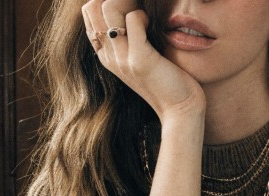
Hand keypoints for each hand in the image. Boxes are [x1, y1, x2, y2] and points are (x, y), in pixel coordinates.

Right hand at [81, 0, 205, 123]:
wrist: (180, 111)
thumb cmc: (166, 81)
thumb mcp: (140, 58)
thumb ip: (129, 38)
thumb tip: (129, 10)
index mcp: (106, 56)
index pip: (89, 14)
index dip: (104, 2)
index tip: (127, 9)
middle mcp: (109, 57)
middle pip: (92, 7)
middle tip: (135, 8)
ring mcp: (122, 59)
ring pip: (108, 7)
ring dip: (128, 2)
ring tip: (143, 15)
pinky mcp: (139, 60)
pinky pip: (133, 18)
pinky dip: (143, 15)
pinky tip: (151, 25)